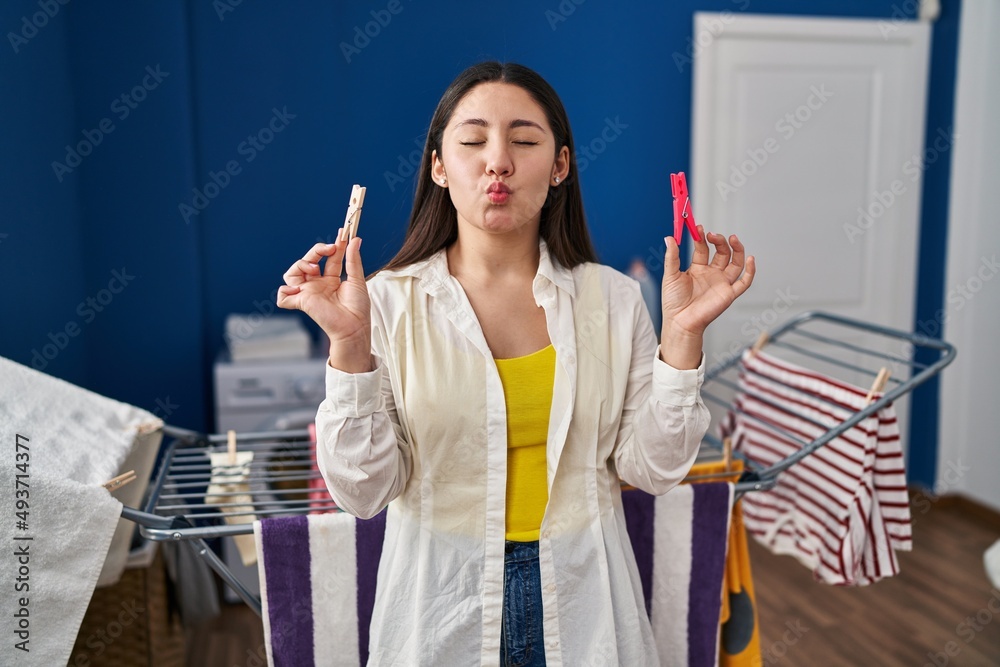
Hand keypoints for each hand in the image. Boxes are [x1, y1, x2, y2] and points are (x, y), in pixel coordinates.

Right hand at [277, 229, 371, 371]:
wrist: (355, 327)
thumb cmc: (357, 308)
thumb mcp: (357, 279)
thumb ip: (353, 259)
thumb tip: (355, 239)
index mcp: (331, 280)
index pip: (329, 258)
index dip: (334, 245)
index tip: (342, 233)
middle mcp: (318, 285)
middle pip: (307, 261)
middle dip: (316, 251)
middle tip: (330, 248)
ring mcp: (308, 293)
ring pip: (292, 274)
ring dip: (301, 265)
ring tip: (315, 269)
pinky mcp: (302, 302)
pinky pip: (283, 296)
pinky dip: (285, 291)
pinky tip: (300, 288)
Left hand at [659, 226, 754, 367]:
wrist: (679, 321)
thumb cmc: (673, 302)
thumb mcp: (670, 275)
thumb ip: (672, 256)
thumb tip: (669, 237)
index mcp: (697, 269)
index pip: (703, 248)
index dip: (701, 237)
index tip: (697, 227)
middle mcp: (712, 274)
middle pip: (722, 252)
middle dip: (719, 241)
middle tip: (712, 234)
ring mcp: (721, 283)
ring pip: (735, 262)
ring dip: (736, 249)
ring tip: (732, 238)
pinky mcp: (729, 294)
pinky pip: (744, 282)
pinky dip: (750, 270)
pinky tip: (750, 258)